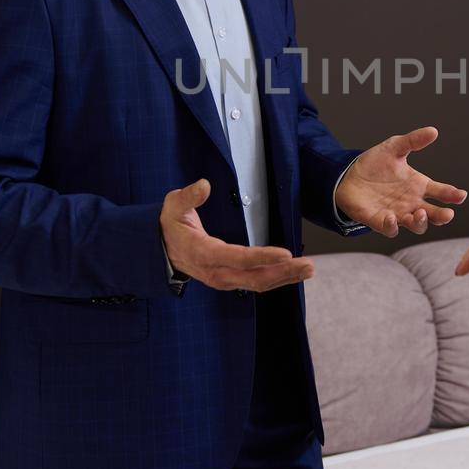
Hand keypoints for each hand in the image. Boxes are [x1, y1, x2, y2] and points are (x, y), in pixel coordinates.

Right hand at [160, 179, 313, 291]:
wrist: (160, 249)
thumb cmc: (169, 225)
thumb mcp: (173, 206)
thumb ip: (188, 196)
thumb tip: (204, 185)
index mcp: (204, 254)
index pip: (239, 258)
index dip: (263, 257)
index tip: (286, 253)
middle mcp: (216, 272)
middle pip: (255, 277)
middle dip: (283, 272)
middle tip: (308, 264)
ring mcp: (224, 280)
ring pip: (258, 283)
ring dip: (285, 277)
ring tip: (308, 268)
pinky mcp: (230, 280)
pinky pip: (255, 282)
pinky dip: (276, 278)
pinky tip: (293, 272)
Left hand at [334, 126, 467, 236]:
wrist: (347, 175)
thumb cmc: (374, 163)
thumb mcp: (394, 147)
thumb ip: (413, 141)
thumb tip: (433, 131)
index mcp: (418, 185)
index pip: (441, 192)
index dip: (452, 195)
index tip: (461, 195)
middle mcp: (412, 202)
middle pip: (434, 214)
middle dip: (442, 216)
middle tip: (448, 214)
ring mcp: (398, 213)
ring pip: (416, 225)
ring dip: (421, 222)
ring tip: (421, 213)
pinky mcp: (380, 221)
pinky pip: (390, 229)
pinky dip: (392, 225)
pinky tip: (392, 216)